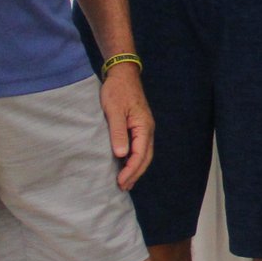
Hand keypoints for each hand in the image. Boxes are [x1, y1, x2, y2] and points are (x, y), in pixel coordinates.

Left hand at [102, 65, 154, 188]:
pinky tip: (126, 164)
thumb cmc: (117, 90)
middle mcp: (147, 129)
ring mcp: (144, 128)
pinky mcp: (138, 126)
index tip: (120, 182)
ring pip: (144, 154)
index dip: (131, 170)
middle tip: (123, 187)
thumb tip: (120, 155)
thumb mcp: (114, 111)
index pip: (140, 154)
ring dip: (135, 168)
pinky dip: (134, 159)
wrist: (122, 74)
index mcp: (143, 127)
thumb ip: (118, 132)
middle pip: (145, 157)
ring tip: (125, 181)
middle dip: (135, 173)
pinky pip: (139, 147)